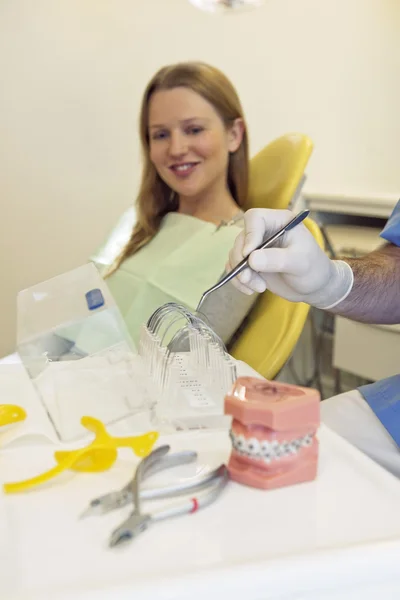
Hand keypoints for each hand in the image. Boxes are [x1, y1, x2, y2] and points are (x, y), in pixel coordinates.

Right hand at [228, 208, 352, 308]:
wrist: (315, 287)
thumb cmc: (314, 269)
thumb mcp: (299, 263)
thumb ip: (277, 259)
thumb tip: (251, 259)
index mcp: (279, 222)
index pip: (254, 218)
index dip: (249, 235)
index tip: (249, 255)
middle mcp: (265, 231)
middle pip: (240, 238)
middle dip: (241, 260)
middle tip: (249, 278)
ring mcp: (257, 247)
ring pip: (235, 254)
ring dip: (241, 273)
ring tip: (259, 287)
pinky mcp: (252, 262)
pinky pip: (235, 267)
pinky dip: (238, 280)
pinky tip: (251, 290)